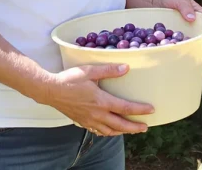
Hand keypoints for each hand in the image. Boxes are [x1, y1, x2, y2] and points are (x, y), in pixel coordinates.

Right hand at [38, 64, 153, 135]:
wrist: (50, 90)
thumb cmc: (70, 79)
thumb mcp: (90, 71)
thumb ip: (109, 70)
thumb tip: (126, 68)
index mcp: (101, 101)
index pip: (125, 108)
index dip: (139, 110)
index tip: (151, 110)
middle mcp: (97, 114)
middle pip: (120, 125)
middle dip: (134, 127)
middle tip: (145, 127)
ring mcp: (89, 120)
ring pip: (109, 131)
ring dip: (122, 131)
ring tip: (130, 130)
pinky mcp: (82, 121)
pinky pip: (97, 131)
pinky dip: (107, 132)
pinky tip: (109, 130)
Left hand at [156, 0, 201, 70]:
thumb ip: (185, 6)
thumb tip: (192, 18)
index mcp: (198, 14)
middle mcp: (193, 24)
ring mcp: (183, 31)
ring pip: (193, 44)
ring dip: (197, 54)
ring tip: (198, 66)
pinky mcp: (172, 35)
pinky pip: (179, 45)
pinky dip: (183, 54)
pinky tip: (182, 62)